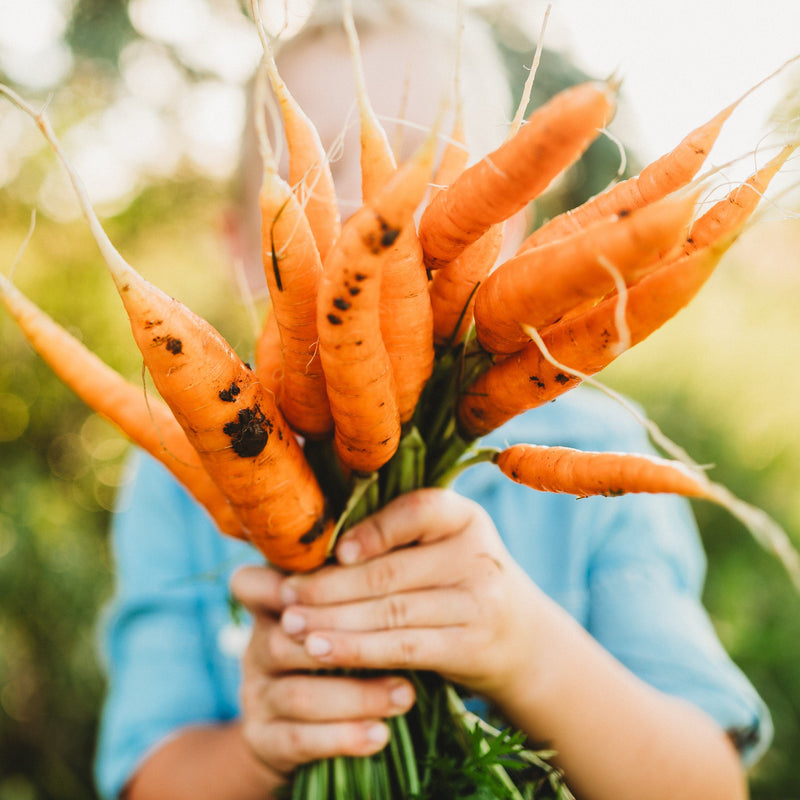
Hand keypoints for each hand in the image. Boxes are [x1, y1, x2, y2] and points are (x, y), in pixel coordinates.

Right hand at [229, 565, 415, 776]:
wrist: (297, 729)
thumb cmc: (338, 650)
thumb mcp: (338, 616)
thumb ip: (353, 590)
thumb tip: (404, 555)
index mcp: (271, 607)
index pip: (250, 583)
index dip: (277, 584)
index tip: (328, 583)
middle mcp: (256, 646)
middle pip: (284, 640)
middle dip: (345, 645)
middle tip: (403, 647)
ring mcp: (255, 695)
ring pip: (297, 694)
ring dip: (356, 696)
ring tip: (405, 695)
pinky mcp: (263, 740)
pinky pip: (298, 740)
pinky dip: (343, 737)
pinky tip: (380, 735)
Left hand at [277, 488, 545, 707]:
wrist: (522, 638)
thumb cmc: (456, 582)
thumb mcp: (441, 548)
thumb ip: (391, 538)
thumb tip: (307, 541)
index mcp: (465, 518)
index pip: (418, 511)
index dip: (374, 530)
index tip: (334, 550)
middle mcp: (477, 555)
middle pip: (392, 570)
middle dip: (330, 585)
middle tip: (284, 594)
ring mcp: (479, 603)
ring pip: (392, 611)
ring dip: (334, 620)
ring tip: (291, 624)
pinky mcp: (471, 647)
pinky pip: (403, 647)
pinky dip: (357, 650)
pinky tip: (322, 650)